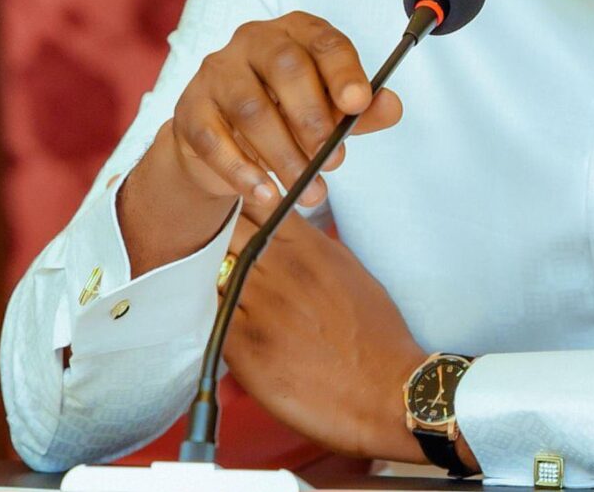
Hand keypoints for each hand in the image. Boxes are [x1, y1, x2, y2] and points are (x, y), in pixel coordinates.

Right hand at [118, 11, 401, 275]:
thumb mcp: (330, 110)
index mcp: (297, 31)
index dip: (344, 72)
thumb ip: (361, 110)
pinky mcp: (191, 109)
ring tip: (306, 188)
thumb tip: (392, 107)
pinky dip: (242, 172)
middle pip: (286, 68)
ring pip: (251, 108)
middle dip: (313, 118)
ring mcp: (217, 72)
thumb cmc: (285, 114)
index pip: (324, 41)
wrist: (221, 141)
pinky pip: (214, 139)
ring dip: (284, 154)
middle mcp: (254, 40)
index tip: (358, 105)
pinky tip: (265, 194)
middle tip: (333, 160)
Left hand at [222, 209, 426, 461]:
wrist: (382, 389)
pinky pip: (211, 317)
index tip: (242, 219)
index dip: (245, 208)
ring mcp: (258, 305)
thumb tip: (288, 239)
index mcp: (308, 246)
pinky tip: (229, 327)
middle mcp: (280, 268)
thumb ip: (312, 248)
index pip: (259, 204)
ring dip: (215, 281)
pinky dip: (214, 318)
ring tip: (227, 296)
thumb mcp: (348, 270)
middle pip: (228, 232)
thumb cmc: (374, 335)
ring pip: (213, 274)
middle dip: (223, 240)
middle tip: (226, 258)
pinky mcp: (242, 345)